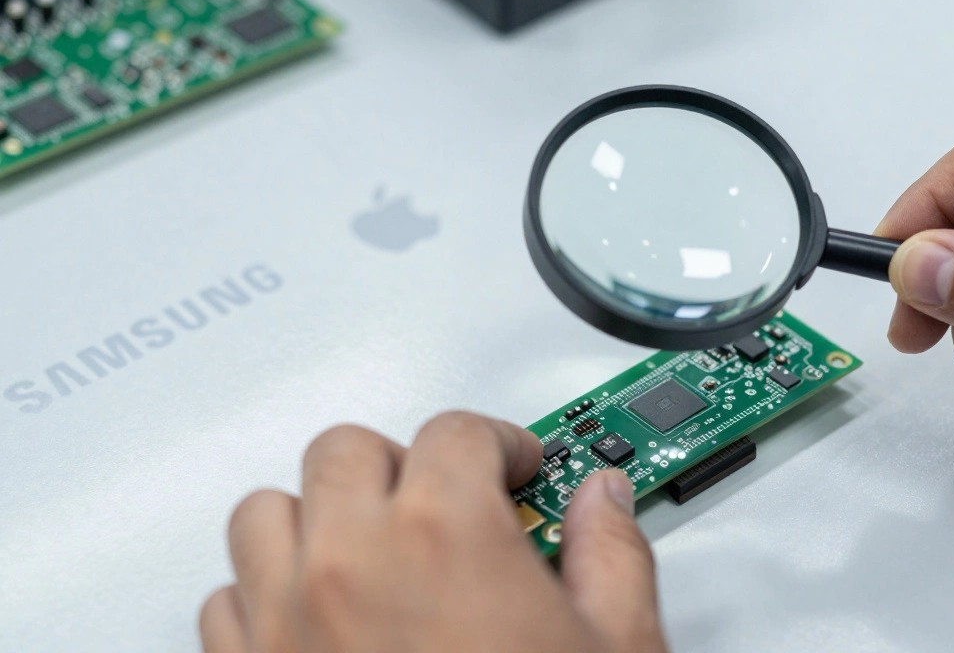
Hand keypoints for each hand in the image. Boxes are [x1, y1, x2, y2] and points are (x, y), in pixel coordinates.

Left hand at [200, 412, 667, 652]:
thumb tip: (603, 507)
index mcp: (445, 535)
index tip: (515, 468)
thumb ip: (611, 557)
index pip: (456, 431)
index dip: (498, 443)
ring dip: (320, 518)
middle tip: (446, 503)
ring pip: (267, 512)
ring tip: (374, 550)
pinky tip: (320, 621)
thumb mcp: (617, 651)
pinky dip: (266, 594)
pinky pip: (226, 601)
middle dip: (403, 465)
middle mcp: (349, 564)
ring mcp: (283, 623)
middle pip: (346, 450)